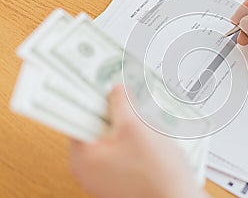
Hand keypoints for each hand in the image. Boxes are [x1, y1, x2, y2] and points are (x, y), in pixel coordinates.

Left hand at [69, 85, 207, 197]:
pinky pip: (121, 151)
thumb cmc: (157, 175)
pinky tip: (147, 134)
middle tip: (125, 97)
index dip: (89, 98)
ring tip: (140, 116)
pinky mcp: (121, 178)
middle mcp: (88, 170)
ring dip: (124, 124)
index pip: (75, 117)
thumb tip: (115, 90)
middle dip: (111, 111)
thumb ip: (121, 103)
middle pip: (94, 127)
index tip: (97, 82)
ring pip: (110, 139)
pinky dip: (131, 139)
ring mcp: (105, 176)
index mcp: (82, 158)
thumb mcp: (136, 128)